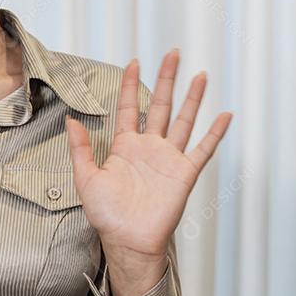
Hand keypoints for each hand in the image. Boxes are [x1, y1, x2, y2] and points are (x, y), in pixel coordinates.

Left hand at [65, 51, 231, 295]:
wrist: (128, 241)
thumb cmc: (107, 215)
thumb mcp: (86, 179)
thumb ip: (79, 149)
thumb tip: (71, 120)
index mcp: (124, 146)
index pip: (128, 107)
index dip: (130, 85)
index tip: (134, 62)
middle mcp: (148, 148)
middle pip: (159, 105)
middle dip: (166, 79)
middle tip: (172, 54)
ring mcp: (168, 159)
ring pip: (183, 121)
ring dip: (192, 98)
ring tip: (200, 75)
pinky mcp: (184, 174)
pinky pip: (202, 150)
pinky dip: (215, 133)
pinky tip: (224, 115)